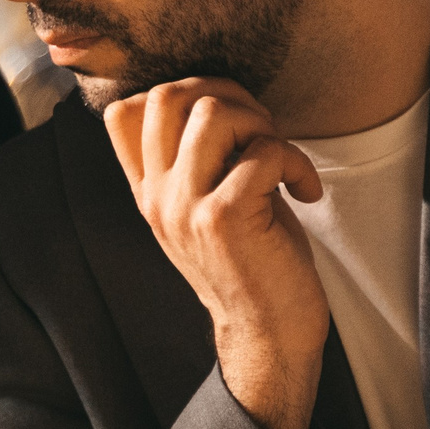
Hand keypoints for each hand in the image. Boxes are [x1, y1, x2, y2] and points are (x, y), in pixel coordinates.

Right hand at [103, 79, 328, 428]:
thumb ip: (198, 161)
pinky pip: (263, 150)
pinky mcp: (224, 217)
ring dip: (261, 123)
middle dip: (226, 94)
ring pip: (212, 112)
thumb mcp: (206, 209)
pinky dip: (296, 161)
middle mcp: (157, 197)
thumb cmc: (253, 265)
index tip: (225, 120)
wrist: (268, 335)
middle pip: (165, 95)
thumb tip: (220, 98)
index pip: (124, 113)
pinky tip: (306, 191)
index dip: (181, 92)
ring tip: (279, 158)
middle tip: (260, 131)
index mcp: (149, 193)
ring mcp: (185, 207)